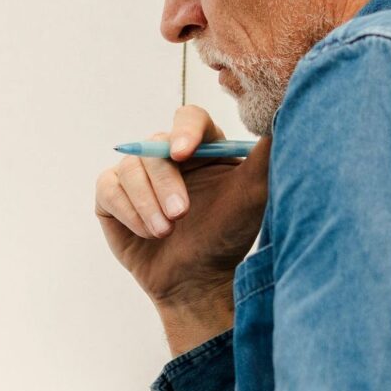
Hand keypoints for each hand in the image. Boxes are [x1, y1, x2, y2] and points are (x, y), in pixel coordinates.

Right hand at [96, 104, 267, 351]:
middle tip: (181, 215)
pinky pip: (108, 189)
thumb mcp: (253, 195)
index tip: (184, 152)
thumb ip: (267, 155)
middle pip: (155, 146)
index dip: (184, 131)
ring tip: (165, 233)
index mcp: (202, 146)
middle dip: (166, 184)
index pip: (189, 118)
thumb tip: (282, 110)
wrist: (196, 281)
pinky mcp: (112, 196)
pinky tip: (147, 233)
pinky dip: (128, 211)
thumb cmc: (227, 237)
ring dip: (147, 204)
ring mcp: (138, 174)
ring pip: (130, 168)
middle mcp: (167, 156)